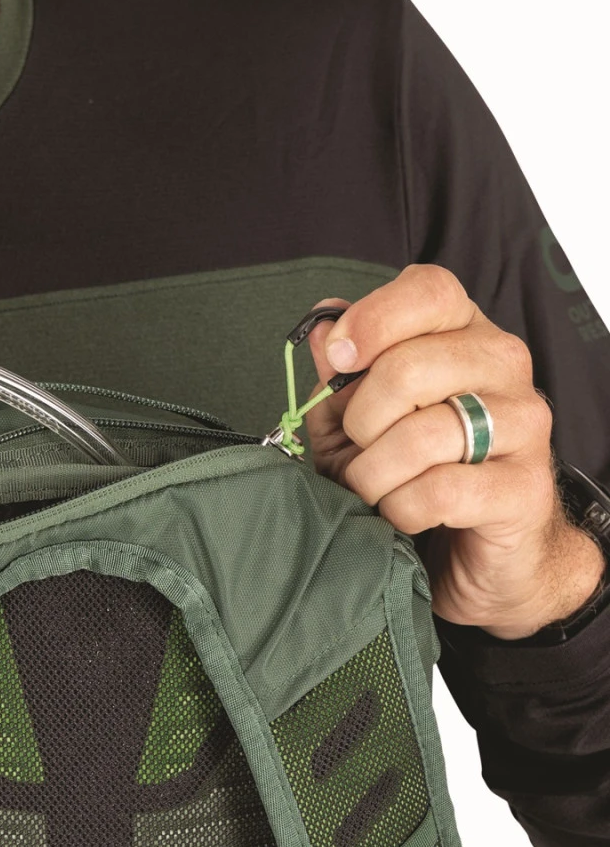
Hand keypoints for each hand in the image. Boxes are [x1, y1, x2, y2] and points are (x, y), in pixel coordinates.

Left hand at [300, 265, 603, 639]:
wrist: (483, 555)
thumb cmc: (414, 478)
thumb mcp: (358, 426)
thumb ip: (342, 378)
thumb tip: (323, 325)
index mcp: (464, 336)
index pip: (429, 290)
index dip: (373, 320)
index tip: (339, 358)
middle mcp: (503, 368)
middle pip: (409, 367)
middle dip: (359, 423)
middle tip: (357, 454)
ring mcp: (523, 425)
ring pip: (421, 435)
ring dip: (373, 475)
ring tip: (374, 491)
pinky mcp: (524, 486)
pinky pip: (439, 491)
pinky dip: (401, 510)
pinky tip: (404, 516)